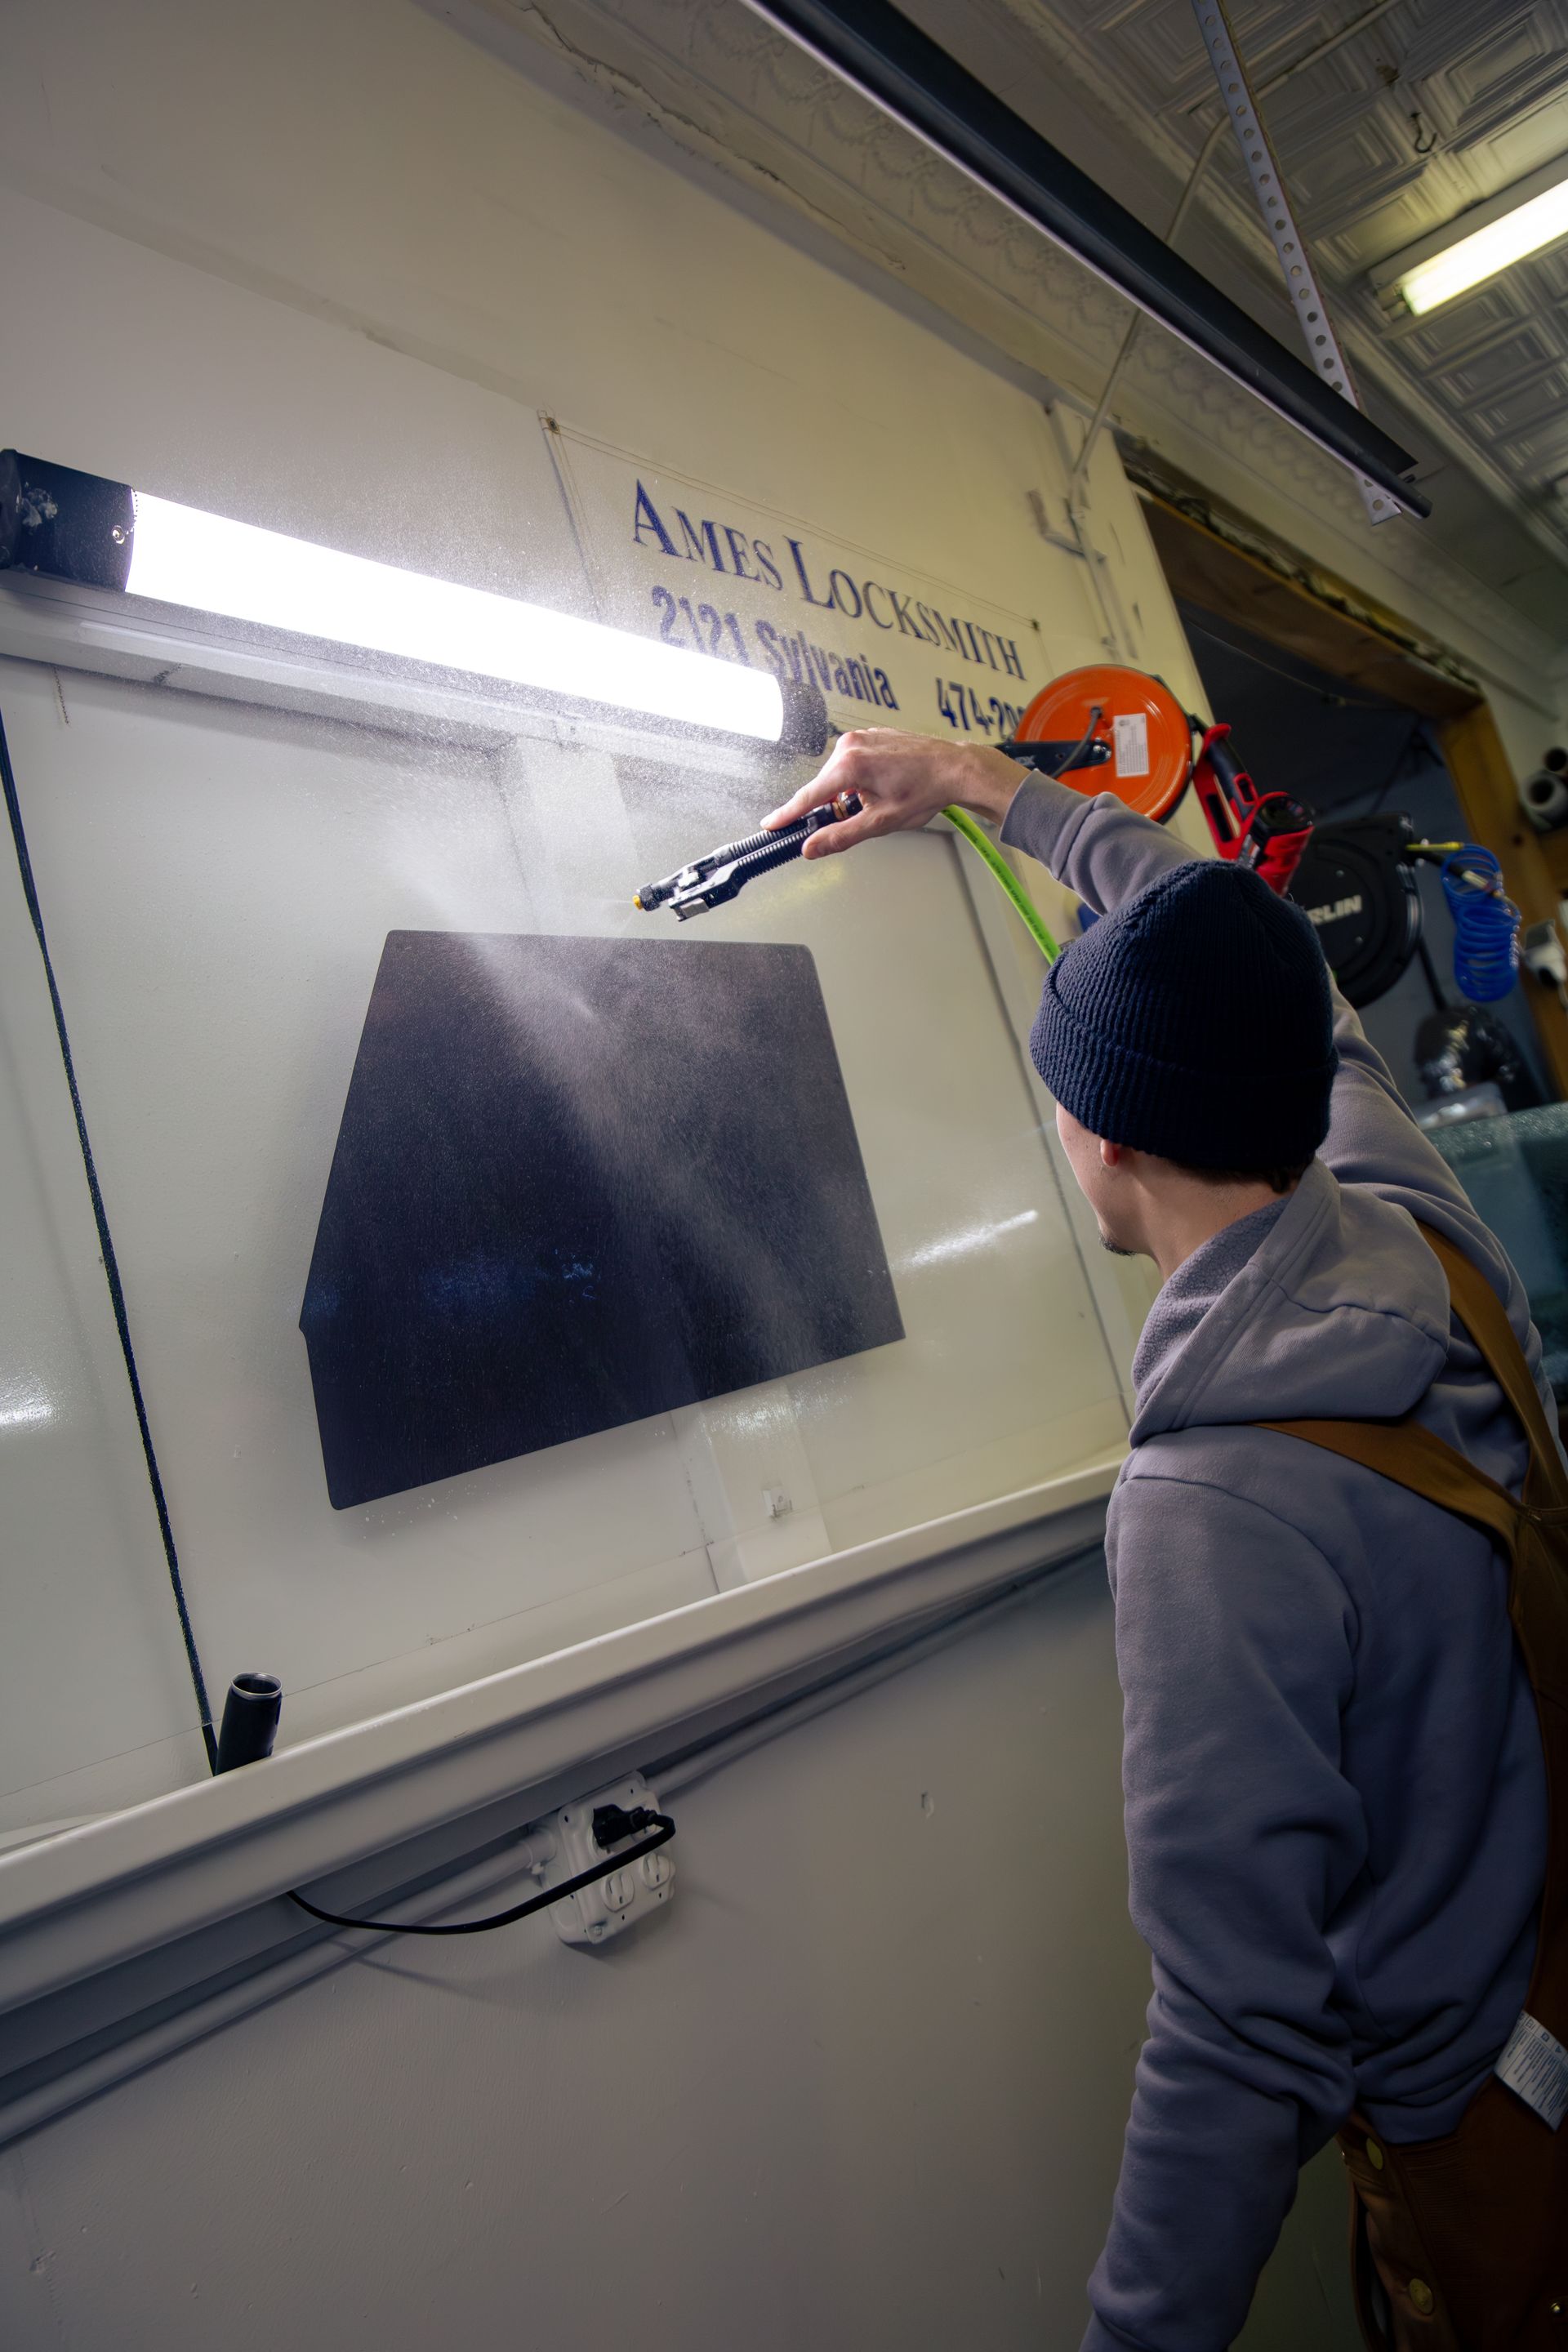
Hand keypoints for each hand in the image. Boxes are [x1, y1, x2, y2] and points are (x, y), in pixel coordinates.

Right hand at [763, 729, 1027, 858]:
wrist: (954, 767)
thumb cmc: (925, 790)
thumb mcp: (881, 822)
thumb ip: (841, 836)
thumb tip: (812, 847)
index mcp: (849, 766)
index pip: (808, 797)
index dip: (788, 814)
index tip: (771, 825)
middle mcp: (850, 746)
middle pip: (824, 786)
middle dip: (833, 806)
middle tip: (861, 818)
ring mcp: (861, 738)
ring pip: (838, 775)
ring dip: (849, 792)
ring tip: (882, 799)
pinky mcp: (871, 736)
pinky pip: (853, 762)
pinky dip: (859, 778)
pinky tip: (885, 785)